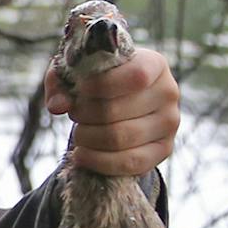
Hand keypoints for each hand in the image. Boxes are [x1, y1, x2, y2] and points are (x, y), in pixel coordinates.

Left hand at [45, 46, 180, 176]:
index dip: (98, 86)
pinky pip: (130, 162)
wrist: (122, 101)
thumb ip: (60, 82)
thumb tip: (58, 106)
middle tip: (75, 114)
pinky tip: (81, 155)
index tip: (78, 90)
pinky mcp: (163, 149)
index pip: (134, 77)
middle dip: (83, 115)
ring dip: (87, 138)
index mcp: (154, 64)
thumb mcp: (76, 72)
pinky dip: (98, 161)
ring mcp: (170, 123)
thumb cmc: (97, 82)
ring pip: (119, 138)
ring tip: (79, 132)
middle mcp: (168, 92)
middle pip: (115, 111)